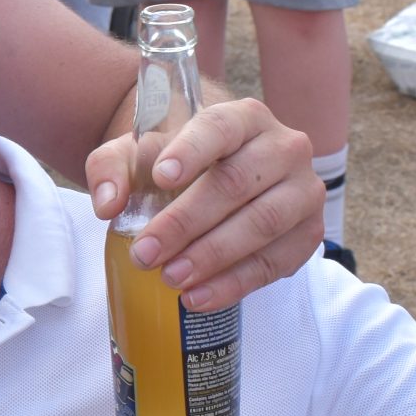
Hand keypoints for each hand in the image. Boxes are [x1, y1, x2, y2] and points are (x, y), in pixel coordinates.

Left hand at [84, 98, 324, 311]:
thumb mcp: (136, 154)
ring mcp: (303, 191)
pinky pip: (276, 262)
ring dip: (213, 256)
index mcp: (243, 118)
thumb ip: (111, 168)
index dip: (191, 151)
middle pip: (236, 183)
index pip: (220, 128)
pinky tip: (197, 297)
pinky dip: (235, 283)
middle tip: (146, 253)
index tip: (161, 177)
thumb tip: (108, 205)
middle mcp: (283, 148)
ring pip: (262, 223)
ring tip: (170, 278)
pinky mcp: (308, 233)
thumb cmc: (176, 162)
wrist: (217, 178)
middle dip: (186, 223)